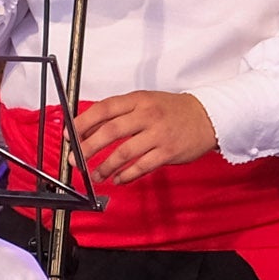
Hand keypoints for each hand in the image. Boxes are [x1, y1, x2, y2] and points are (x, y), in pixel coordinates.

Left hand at [71, 92, 217, 186]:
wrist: (208, 117)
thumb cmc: (173, 111)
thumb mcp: (146, 102)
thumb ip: (122, 113)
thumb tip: (90, 128)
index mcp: (138, 100)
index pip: (104, 109)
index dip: (83, 123)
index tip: (70, 135)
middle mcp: (147, 115)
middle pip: (109, 132)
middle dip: (87, 148)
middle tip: (76, 159)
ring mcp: (158, 134)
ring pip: (123, 153)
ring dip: (105, 166)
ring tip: (96, 174)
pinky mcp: (168, 152)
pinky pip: (141, 166)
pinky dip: (126, 175)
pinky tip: (118, 179)